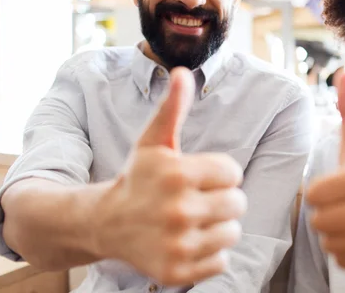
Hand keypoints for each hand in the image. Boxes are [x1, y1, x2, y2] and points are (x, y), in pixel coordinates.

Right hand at [92, 68, 246, 285]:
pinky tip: (187, 241)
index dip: (219, 173)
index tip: (198, 177)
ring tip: (192, 221)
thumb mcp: (153, 141)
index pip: (233, 172)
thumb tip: (182, 72)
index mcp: (177, 173)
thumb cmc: (138, 178)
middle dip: (222, 199)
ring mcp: (178, 245)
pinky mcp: (177, 273)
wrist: (106, 223)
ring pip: (232, 233)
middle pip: (238, 203)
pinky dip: (209, 253)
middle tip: (197, 199)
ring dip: (217, 226)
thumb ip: (173, 108)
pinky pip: (221, 261)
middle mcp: (178, 210)